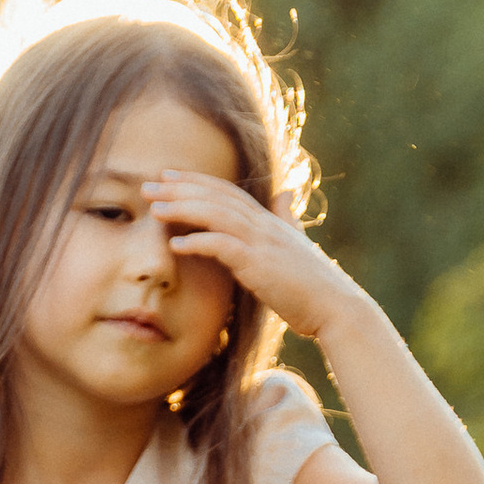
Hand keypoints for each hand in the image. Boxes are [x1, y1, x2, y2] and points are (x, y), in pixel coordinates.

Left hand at [142, 168, 367, 348]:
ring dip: (183, 209)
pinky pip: (223, 246)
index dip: (197, 181)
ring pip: (216, 214)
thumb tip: (285, 193)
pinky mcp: (260, 265)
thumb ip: (287, 217)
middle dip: (180, 188)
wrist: (335, 308)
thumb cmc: (314, 284)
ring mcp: (262, 242)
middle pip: (216, 196)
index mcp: (268, 220)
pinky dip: (199, 242)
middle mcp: (263, 224)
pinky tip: (175, 245)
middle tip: (148, 185)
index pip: (227, 191)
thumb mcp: (297, 243)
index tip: (169, 176)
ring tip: (154, 208)